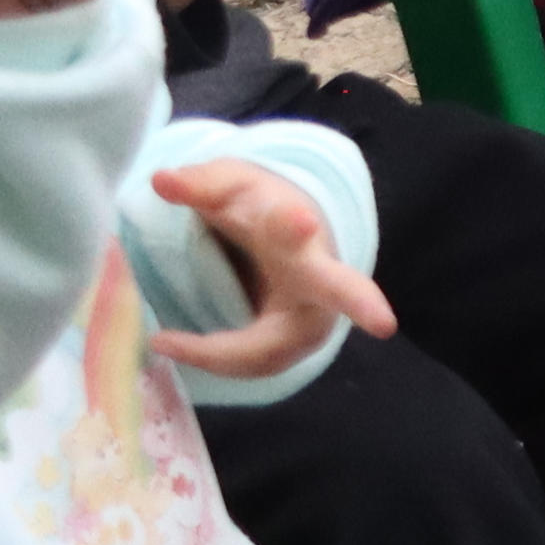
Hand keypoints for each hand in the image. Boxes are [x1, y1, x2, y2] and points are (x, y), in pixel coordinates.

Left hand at [143, 156, 392, 382]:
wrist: (288, 239)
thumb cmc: (257, 209)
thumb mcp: (230, 188)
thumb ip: (201, 183)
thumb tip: (161, 180)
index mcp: (296, 229)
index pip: (297, 224)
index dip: (294, 224)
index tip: (299, 218)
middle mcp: (320, 276)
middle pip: (343, 292)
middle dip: (360, 304)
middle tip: (383, 321)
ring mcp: (314, 316)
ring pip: (278, 347)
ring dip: (221, 352)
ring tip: (164, 340)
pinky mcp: (296, 346)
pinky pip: (257, 363)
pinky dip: (216, 358)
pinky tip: (176, 345)